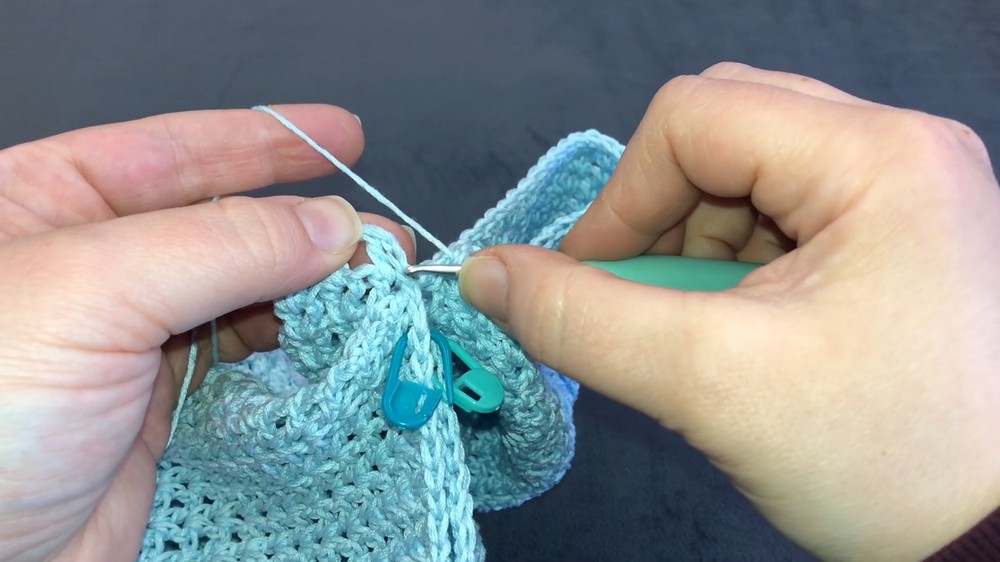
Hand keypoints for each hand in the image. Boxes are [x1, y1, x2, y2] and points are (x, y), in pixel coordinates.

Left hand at [0, 105, 413, 560]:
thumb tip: (332, 225)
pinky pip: (247, 371)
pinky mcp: (161, 416)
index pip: (172, 151)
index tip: (342, 135)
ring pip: (246, 301)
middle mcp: (92, 270)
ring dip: (315, 299)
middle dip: (309, 232)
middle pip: (224, 228)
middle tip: (385, 245)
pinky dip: (299, 362)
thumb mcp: (92, 293)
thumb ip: (221, 246)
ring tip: (380, 299)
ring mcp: (129, 345)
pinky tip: (338, 351)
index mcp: (43, 207)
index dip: (264, 140)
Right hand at [459, 63, 999, 559]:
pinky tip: (733, 327)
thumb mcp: (714, 385)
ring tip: (696, 329)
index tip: (585, 284)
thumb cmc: (878, 456)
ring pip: (740, 176)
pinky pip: (775, 215)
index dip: (620, 200)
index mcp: (876, 155)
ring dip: (689, 249)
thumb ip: (582, 321)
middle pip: (719, 135)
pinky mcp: (892, 233)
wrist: (996, 541)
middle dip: (658, 221)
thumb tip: (483, 275)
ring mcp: (900, 189)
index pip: (694, 118)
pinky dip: (727, 265)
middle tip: (646, 304)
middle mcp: (896, 149)